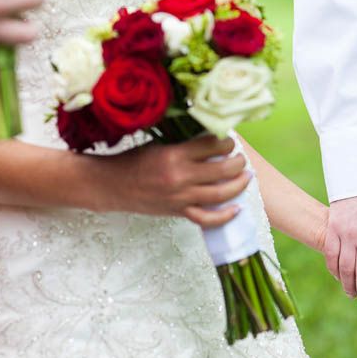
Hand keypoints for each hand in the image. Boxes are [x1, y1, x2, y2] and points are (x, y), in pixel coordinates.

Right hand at [91, 135, 250, 226]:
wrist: (111, 185)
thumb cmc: (133, 161)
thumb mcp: (159, 144)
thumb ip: (184, 144)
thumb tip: (211, 139)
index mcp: (175, 155)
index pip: (212, 145)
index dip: (227, 141)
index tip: (228, 141)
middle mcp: (180, 177)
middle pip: (223, 169)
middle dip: (238, 162)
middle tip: (240, 158)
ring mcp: (180, 197)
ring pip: (220, 194)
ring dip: (238, 185)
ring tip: (245, 177)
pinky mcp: (178, 212)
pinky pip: (207, 218)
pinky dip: (224, 215)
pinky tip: (236, 208)